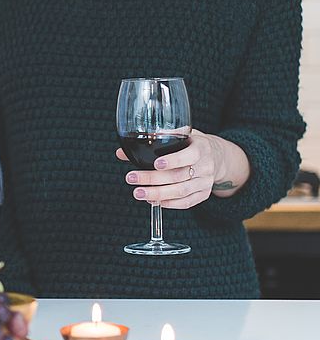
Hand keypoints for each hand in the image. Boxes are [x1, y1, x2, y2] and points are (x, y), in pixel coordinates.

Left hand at [116, 129, 241, 208]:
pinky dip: (169, 204)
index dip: (173, 160)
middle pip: (179, 176)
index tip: (156, 164)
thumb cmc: (192, 144)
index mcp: (201, 148)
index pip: (189, 155)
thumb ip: (155, 141)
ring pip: (181, 191)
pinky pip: (187, 202)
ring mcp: (205, 182)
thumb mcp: (181, 136)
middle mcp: (205, 166)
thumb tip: (121, 152)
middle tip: (132, 178)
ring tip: (138, 193)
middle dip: (153, 179)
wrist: (218, 156)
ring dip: (158, 194)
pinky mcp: (203, 194)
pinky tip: (153, 201)